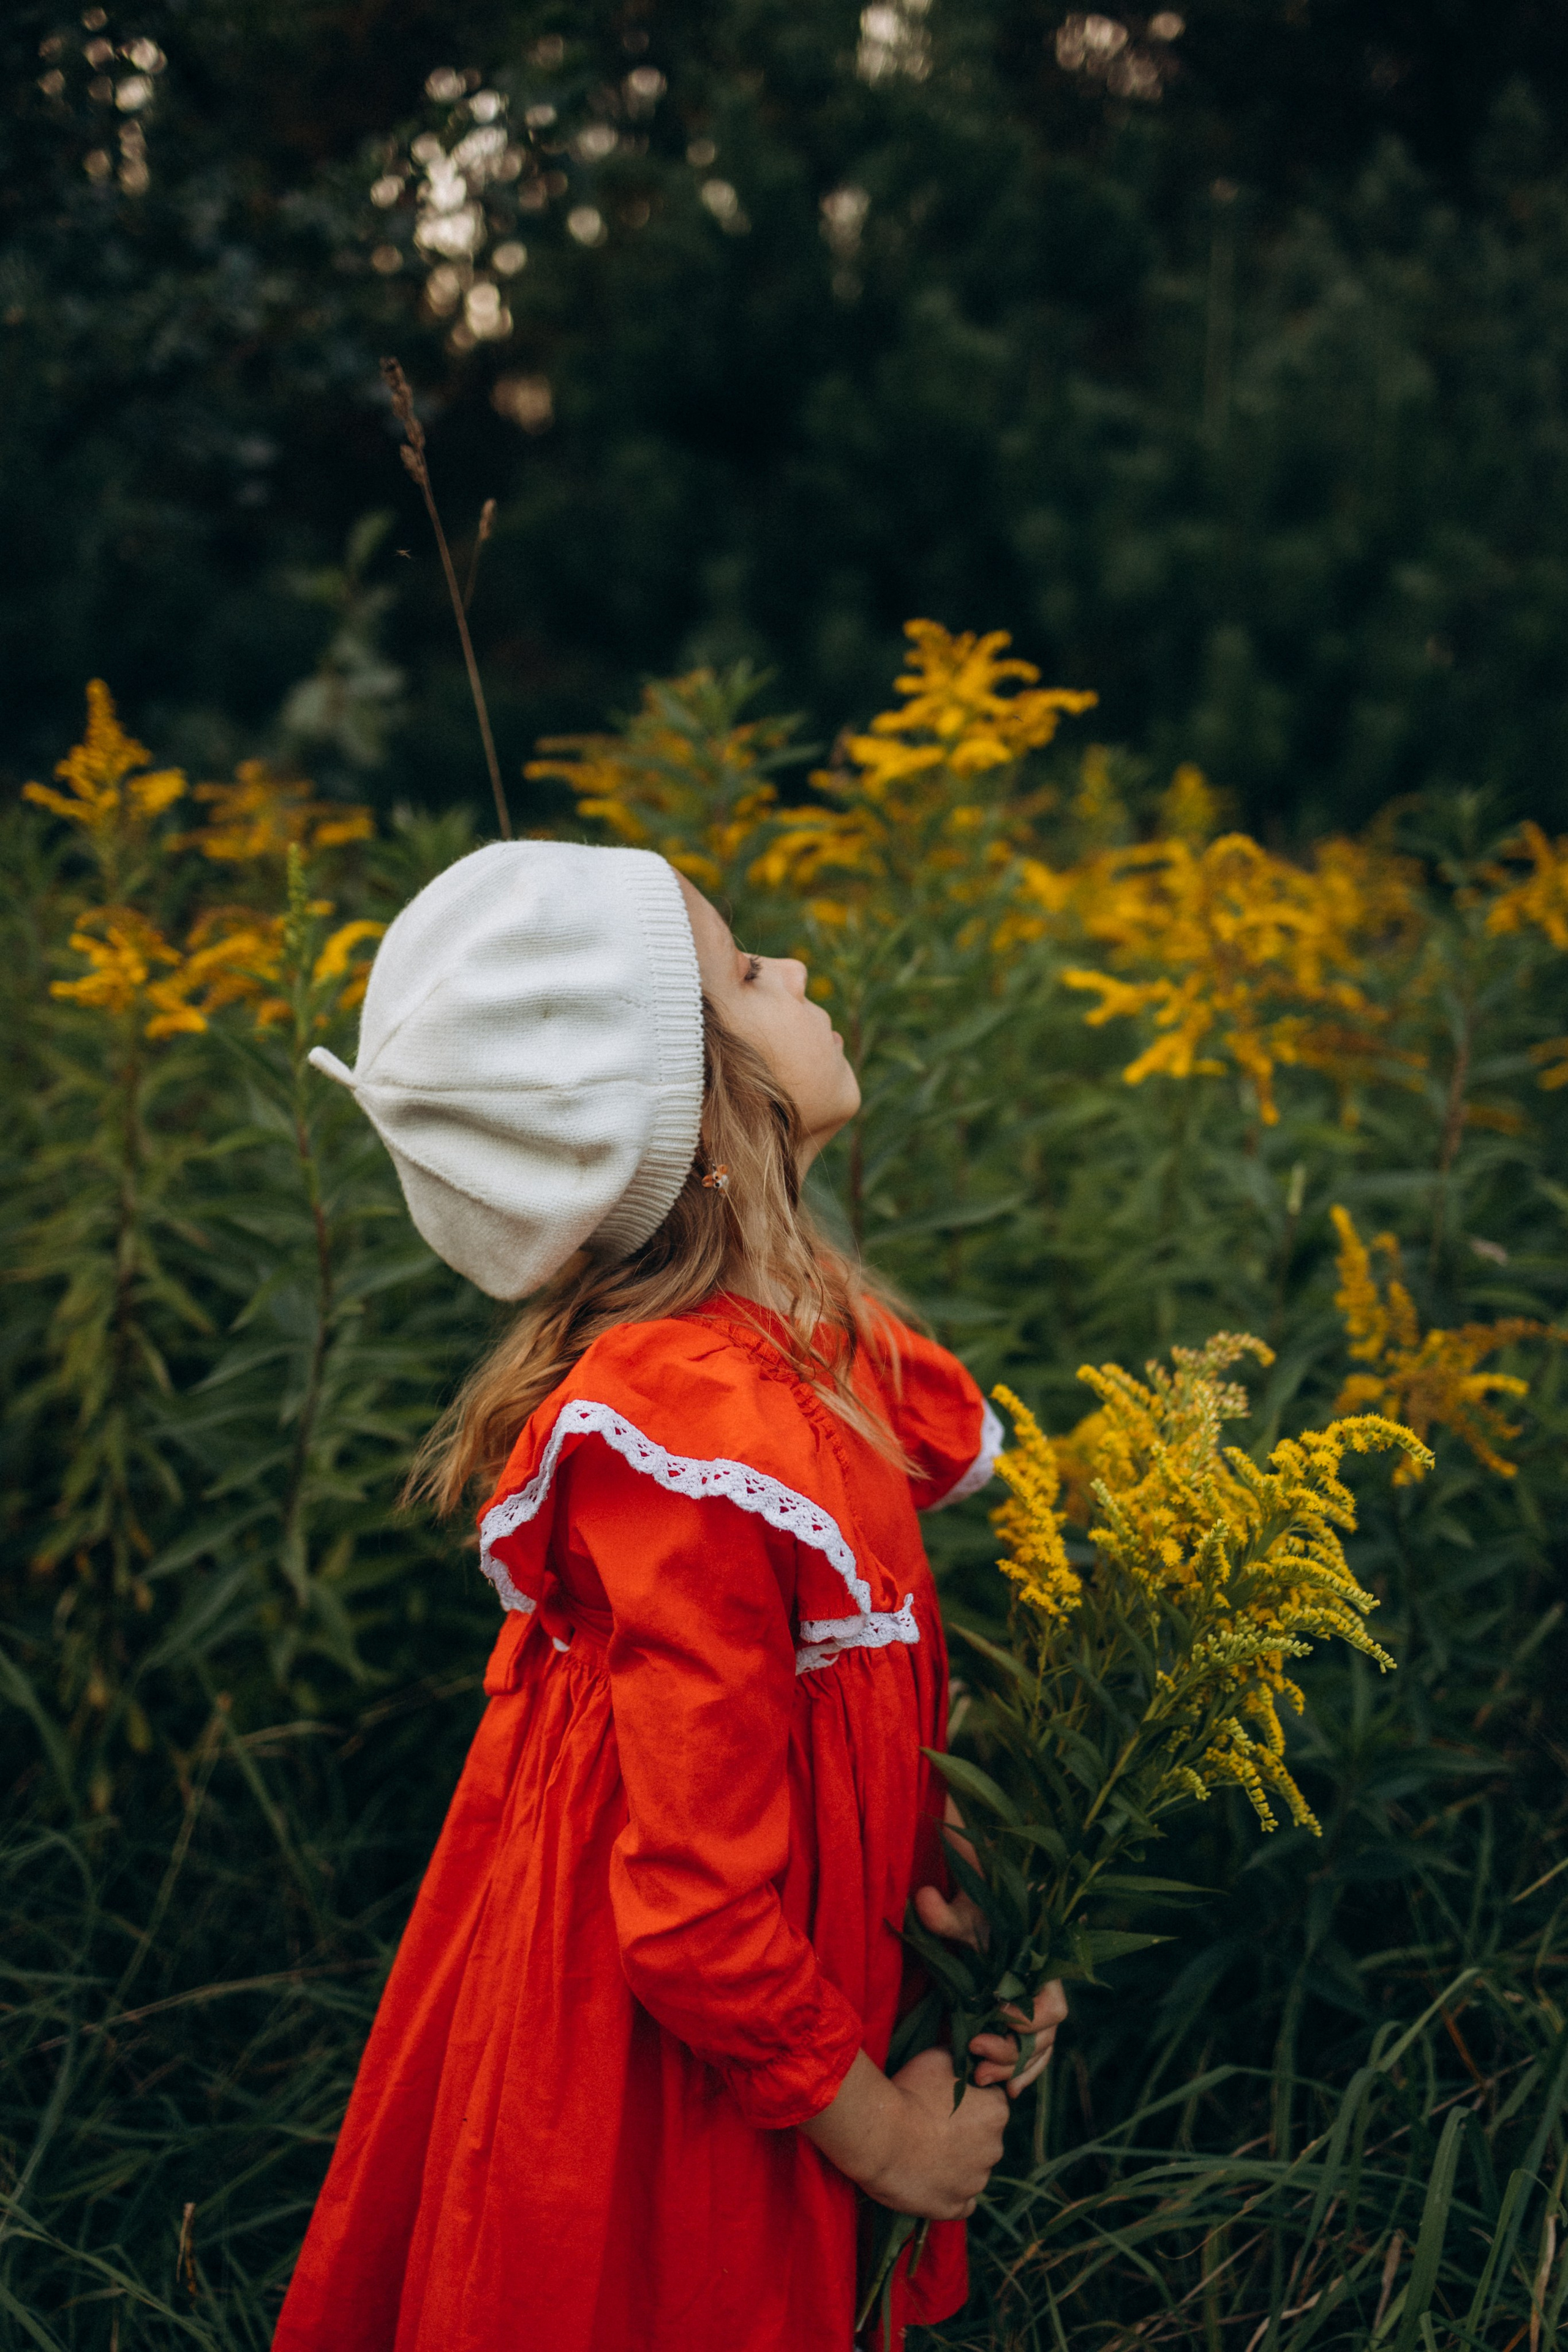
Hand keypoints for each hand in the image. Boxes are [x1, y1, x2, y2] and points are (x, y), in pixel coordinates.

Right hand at [865, 2045, 1009, 2218]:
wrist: (879, 2136)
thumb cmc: (909, 2092)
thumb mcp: (937, 2057)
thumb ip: (960, 2057)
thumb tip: (967, 2054)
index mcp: (996, 2111)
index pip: (991, 2102)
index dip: (969, 2099)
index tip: (945, 2099)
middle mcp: (994, 2149)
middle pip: (984, 2138)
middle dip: (965, 2132)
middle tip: (932, 2124)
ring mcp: (975, 2182)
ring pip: (973, 2169)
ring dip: (956, 2162)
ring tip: (923, 2152)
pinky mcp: (955, 2207)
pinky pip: (962, 2201)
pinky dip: (950, 2192)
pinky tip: (931, 2179)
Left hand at [914, 1800, 1068, 2097]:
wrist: (981, 1920)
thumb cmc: (975, 1915)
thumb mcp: (960, 1915)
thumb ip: (944, 1913)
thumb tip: (923, 1897)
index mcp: (1042, 1970)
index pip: (1052, 2007)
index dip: (1026, 2018)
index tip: (994, 2013)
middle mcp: (1045, 1996)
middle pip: (1044, 2038)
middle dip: (1012, 2052)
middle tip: (976, 2051)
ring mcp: (1036, 2015)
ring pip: (1037, 2054)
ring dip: (1011, 2069)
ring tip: (979, 2077)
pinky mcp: (1021, 2026)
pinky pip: (1031, 2058)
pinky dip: (1021, 2074)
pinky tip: (1006, 2089)